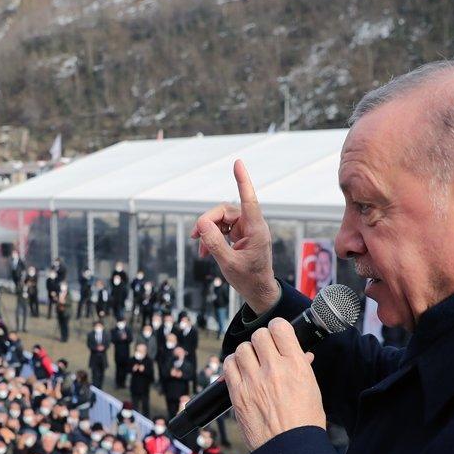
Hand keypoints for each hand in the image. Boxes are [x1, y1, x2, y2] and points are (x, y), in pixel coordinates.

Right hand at [191, 160, 280, 313]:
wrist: (258, 291)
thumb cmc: (249, 279)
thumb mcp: (228, 263)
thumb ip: (214, 243)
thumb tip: (201, 224)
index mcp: (255, 229)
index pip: (249, 199)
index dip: (242, 180)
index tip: (238, 163)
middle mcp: (252, 225)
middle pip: (225, 211)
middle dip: (208, 221)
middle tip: (195, 236)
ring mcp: (247, 229)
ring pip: (221, 219)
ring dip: (208, 231)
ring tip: (199, 247)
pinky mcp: (241, 234)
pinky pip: (222, 228)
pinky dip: (211, 237)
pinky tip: (203, 250)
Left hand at [224, 321, 325, 449]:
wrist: (288, 450)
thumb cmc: (303, 423)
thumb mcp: (312, 390)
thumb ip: (302, 368)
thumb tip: (301, 354)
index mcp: (296, 366)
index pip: (280, 328)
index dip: (277, 328)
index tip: (276, 334)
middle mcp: (274, 369)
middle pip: (258, 335)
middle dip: (261, 341)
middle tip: (264, 352)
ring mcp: (253, 381)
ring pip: (241, 349)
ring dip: (246, 353)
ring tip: (252, 364)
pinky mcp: (237, 394)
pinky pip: (228, 366)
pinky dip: (232, 365)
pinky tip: (240, 373)